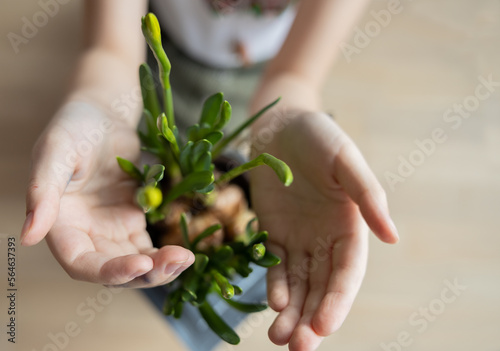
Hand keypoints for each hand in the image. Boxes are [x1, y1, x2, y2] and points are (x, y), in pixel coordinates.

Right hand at [21, 101, 193, 287]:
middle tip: (177, 261)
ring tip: (185, 259)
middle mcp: (84, 233)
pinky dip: (164, 253)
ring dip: (159, 267)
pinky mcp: (131, 220)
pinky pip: (147, 246)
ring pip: (133, 262)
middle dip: (144, 272)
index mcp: (61, 224)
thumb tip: (28, 237)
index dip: (109, 270)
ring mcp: (110, 228)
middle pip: (112, 269)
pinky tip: (183, 251)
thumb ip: (43, 192)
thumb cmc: (74, 127)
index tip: (140, 264)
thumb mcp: (56, 152)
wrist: (103, 113)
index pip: (81, 263)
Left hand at [250, 110, 397, 350]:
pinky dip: (274, 286)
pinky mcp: (273, 233)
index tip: (324, 326)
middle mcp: (326, 239)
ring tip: (281, 338)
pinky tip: (272, 303)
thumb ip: (368, 196)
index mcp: (350, 226)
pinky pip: (275, 266)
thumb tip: (393, 237)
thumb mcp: (346, 160)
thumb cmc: (318, 137)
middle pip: (322, 287)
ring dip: (291, 312)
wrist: (279, 125)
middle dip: (312, 318)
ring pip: (299, 284)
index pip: (347, 273)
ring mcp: (299, 238)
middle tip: (298, 347)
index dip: (338, 300)